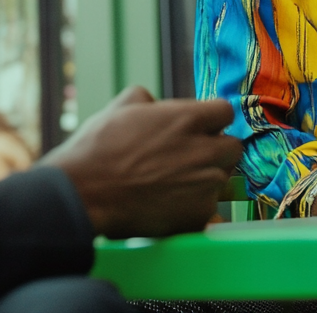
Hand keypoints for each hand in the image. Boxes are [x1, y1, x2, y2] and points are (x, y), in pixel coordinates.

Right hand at [41, 86, 242, 238]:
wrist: (84, 194)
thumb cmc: (98, 149)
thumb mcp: (121, 107)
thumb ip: (149, 100)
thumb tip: (156, 104)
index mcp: (188, 119)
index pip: (226, 112)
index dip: (212, 120)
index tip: (201, 128)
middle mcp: (203, 151)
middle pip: (233, 148)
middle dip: (217, 151)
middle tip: (191, 157)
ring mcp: (204, 185)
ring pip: (222, 180)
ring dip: (205, 180)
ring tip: (174, 185)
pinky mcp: (198, 215)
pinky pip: (209, 209)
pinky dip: (194, 208)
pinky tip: (170, 206)